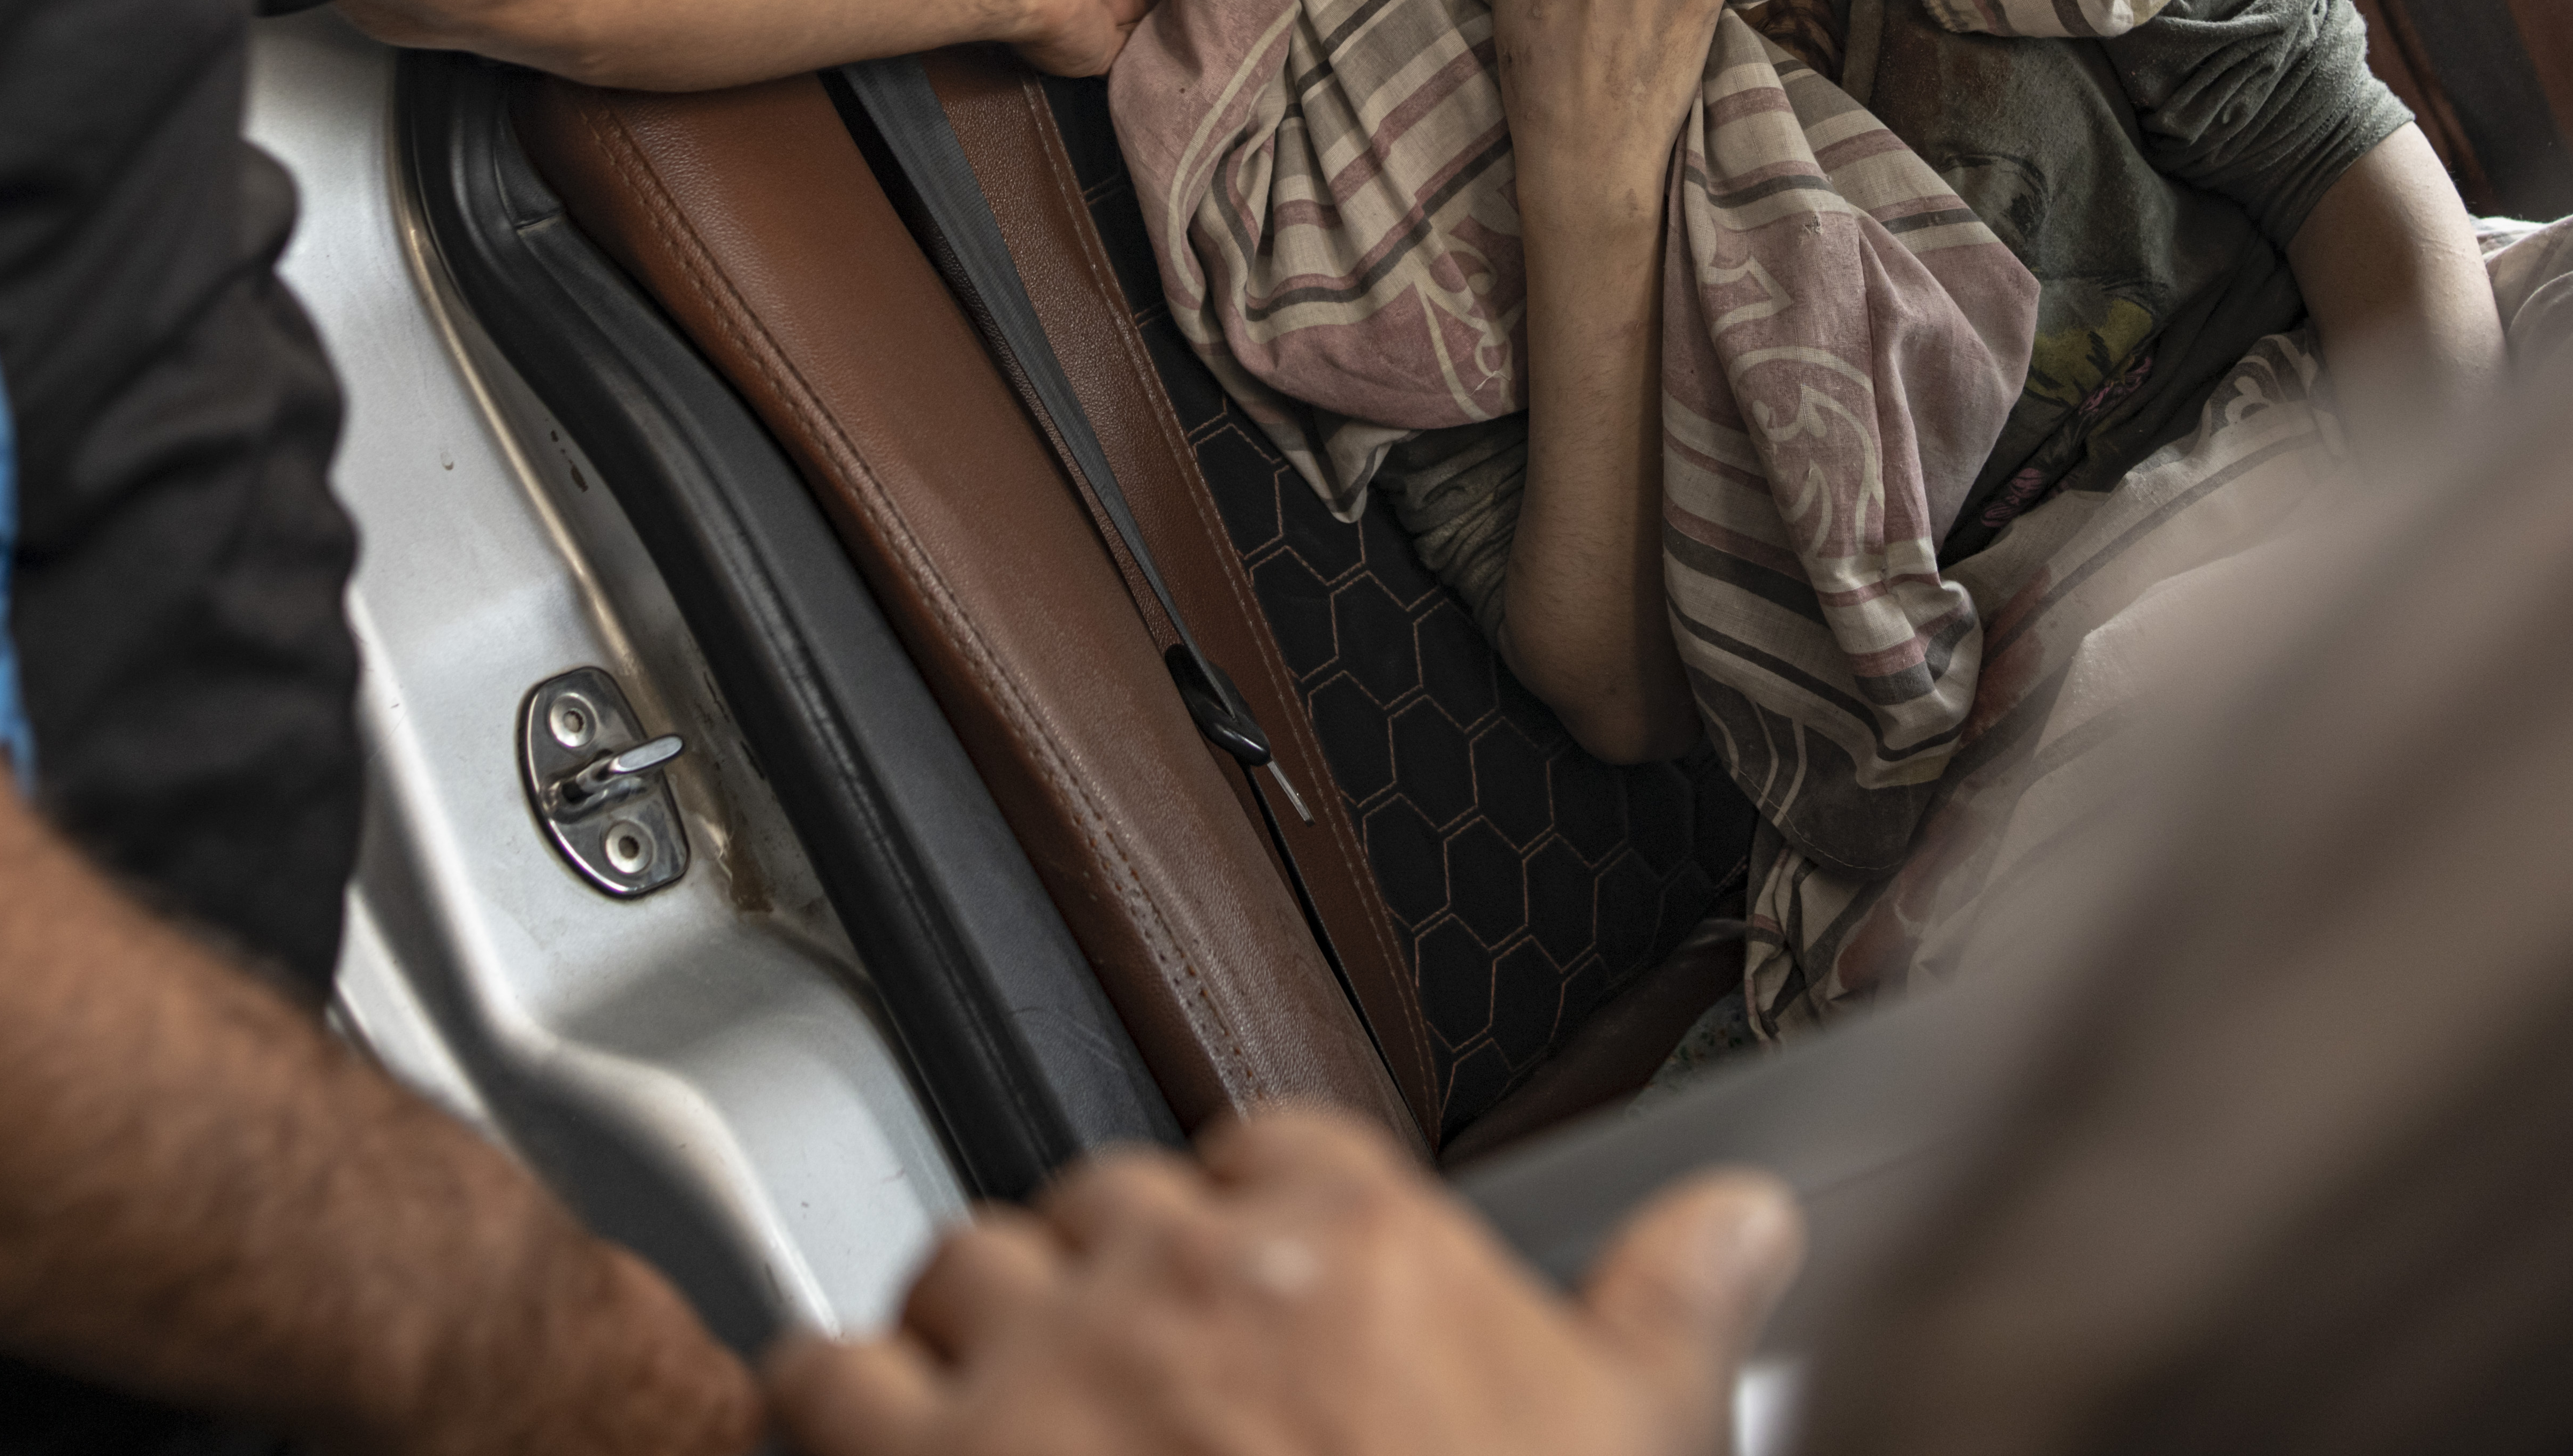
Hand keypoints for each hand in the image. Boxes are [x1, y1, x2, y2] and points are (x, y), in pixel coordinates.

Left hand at [767, 1105, 1799, 1455]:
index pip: (1266, 1146)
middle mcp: (1186, 1269)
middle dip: (1107, 1285)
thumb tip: (1747, 1221)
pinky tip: (875, 1451)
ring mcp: (1042, 1364)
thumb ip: (1676, 1308)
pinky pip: (824, 1379)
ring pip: (957, 1270)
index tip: (1253, 1293)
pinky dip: (836, 1408)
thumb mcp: (1639, 1443)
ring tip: (995, 1419)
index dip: (1251, 1224)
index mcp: (1351, 1237)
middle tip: (1129, 1393)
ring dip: (969, 1339)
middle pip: (1100, 1204)